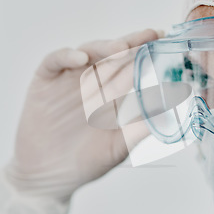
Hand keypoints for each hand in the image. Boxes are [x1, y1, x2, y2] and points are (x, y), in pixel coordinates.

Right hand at [0, 29, 159, 213]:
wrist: (47, 178)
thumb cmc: (85, 163)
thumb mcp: (118, 148)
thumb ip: (138, 131)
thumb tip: (167, 116)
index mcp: (113, 95)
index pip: (132, 68)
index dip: (147, 53)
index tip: (164, 41)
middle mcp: (93, 82)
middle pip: (113, 55)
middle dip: (132, 43)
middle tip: (149, 36)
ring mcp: (69, 80)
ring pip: (88, 53)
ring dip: (104, 48)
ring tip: (120, 48)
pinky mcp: (45, 82)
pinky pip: (54, 62)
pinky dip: (66, 56)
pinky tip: (81, 59)